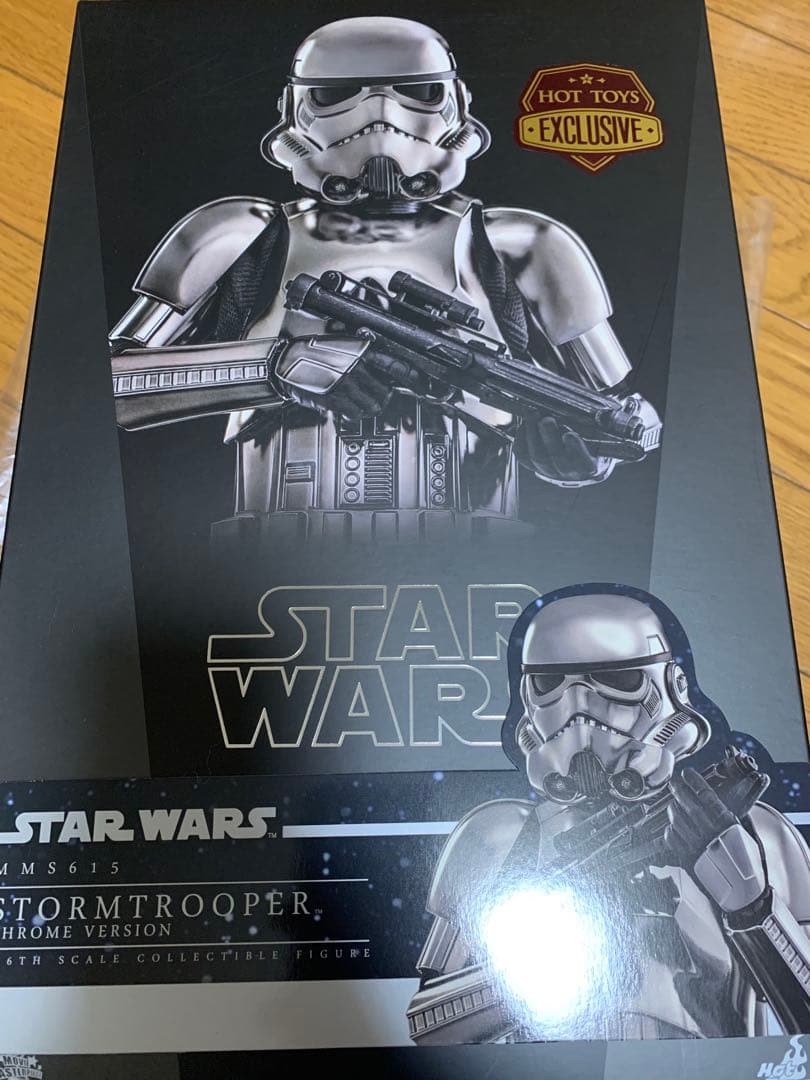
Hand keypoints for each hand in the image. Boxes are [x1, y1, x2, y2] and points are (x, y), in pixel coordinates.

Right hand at [273, 334, 422, 420]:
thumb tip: (385, 368)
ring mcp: (345, 385)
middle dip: (384, 396)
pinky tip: (353, 409)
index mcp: (361, 350)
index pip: (396, 366)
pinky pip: (355, 413)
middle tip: (380, 396)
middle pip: (385, 391)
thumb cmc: (311, 351)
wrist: (284, 362)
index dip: (412, 378)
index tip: (420, 385)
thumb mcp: (343, 343)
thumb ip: (365, 353)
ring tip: (366, 404)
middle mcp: (356, 367)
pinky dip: (357, 413)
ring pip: (373, 405)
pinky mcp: (334, 400)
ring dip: (372, 407)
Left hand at [518, 416, 617, 485]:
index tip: (570, 434)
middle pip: (556, 458)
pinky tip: (524, 425)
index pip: (583, 463)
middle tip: (546, 419)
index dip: (575, 450)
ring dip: (532, 435)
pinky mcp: (533, 465)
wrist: (578, 462)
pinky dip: (522, 439)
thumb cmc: (593, 446)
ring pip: (537, 457)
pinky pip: (523, 455)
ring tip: (533, 415)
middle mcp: (568, 472)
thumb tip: (631, 404)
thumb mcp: (607, 436)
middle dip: (549, 437)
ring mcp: (549, 470)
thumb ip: (614, 422)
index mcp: (589, 467)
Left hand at [666, 767, 768, 911]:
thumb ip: (734, 814)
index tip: (688, 774)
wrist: (743, 892)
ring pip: (675, 818)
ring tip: (674, 804)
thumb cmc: (748, 863)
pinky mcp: (686, 856)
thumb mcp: (746, 833)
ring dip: (673, 808)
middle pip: (686, 802)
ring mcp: (695, 843)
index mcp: (725, 822)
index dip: (693, 781)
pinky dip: (670, 829)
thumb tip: (727, 800)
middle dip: (678, 789)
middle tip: (675, 783)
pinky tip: (673, 826)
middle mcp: (708, 830)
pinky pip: (671, 837)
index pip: (704, 793)